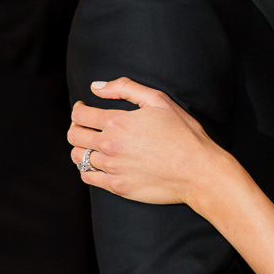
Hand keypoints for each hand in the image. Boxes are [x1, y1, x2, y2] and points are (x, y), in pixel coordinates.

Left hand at [69, 78, 221, 205]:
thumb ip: (125, 88)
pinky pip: (88, 177)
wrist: (198, 171)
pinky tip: (98, 163)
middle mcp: (110, 145)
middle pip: (74, 135)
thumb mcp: (159, 101)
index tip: (83, 109)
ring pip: (78, 157)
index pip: (80, 115)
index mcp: (117, 122)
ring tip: (92, 145)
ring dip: (81, 148)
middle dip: (76, 127)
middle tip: (86, 126)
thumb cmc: (184, 134)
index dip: (78, 109)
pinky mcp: (118, 187)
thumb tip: (96, 87)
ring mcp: (112, 168)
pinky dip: (88, 169)